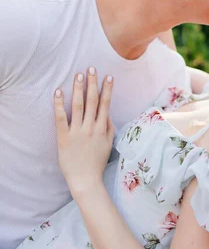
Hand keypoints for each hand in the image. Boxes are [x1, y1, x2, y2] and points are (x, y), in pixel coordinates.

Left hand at [54, 68, 114, 194]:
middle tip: (91, 68)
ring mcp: (77, 131)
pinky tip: (58, 92)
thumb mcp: (109, 143)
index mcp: (102, 128)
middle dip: (92, 83)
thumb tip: (107, 112)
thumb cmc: (97, 162)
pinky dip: (59, 104)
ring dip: (79, 89)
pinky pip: (61, 117)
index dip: (107, 89)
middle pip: (92, 101)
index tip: (108, 76)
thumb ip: (109, 127)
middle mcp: (90, 127)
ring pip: (78, 106)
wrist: (85, 179)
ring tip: (79, 75)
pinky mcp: (64, 137)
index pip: (105, 104)